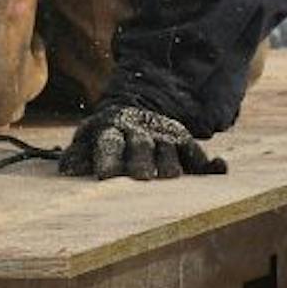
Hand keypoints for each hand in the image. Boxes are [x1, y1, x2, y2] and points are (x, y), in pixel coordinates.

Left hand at [59, 103, 226, 181]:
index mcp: (112, 131)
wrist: (135, 109)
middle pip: (141, 145)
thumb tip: (66, 172)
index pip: (109, 143)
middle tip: (140, 178)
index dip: (107, 158)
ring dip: (169, 162)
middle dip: (140, 160)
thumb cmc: (106, 137)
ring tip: (170, 177)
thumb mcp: (87, 140)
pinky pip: (198, 152)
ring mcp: (163, 136)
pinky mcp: (183, 141)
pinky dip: (209, 163)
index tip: (105, 177)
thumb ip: (77, 156)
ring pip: (169, 149)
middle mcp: (139, 132)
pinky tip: (220, 168)